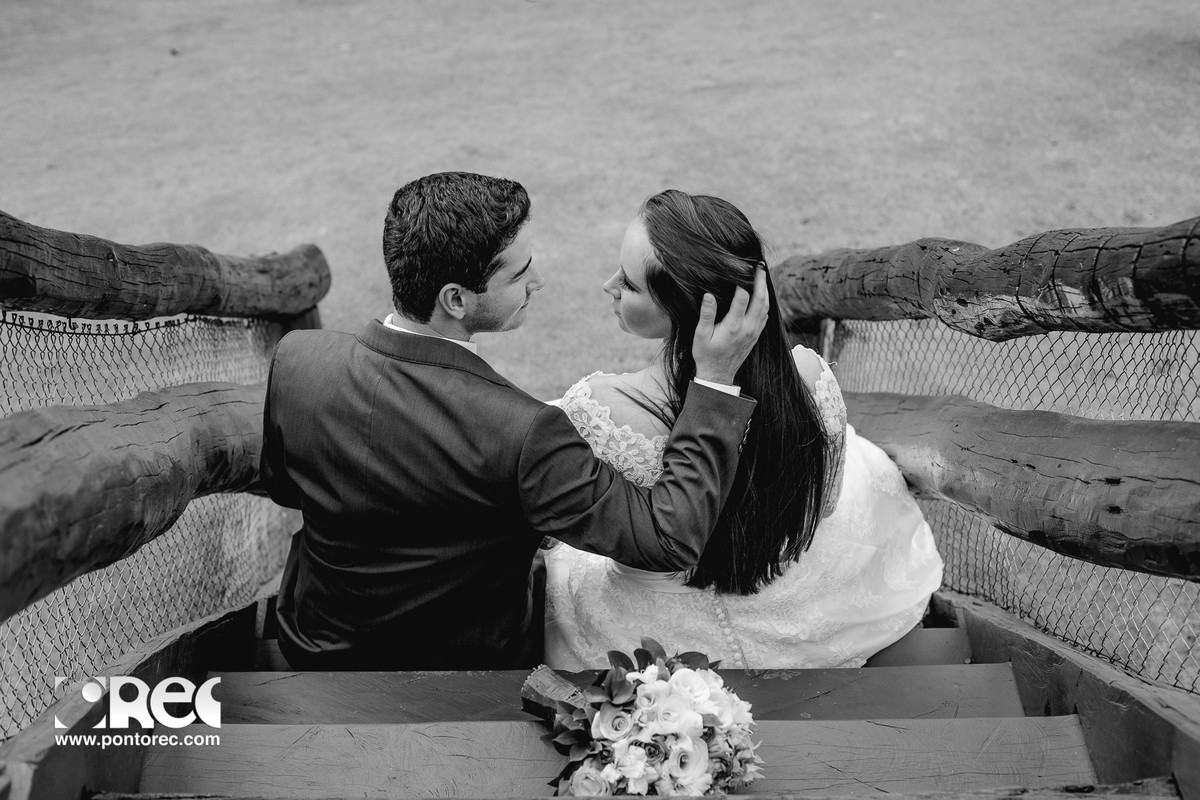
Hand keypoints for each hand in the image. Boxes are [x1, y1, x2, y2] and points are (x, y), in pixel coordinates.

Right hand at [691, 265, 769, 384]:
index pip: (742, 298)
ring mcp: (754, 332)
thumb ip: (706, 315)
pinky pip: (765, 315)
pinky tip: (761, 295)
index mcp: (734, 326)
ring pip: (766, 307)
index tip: (741, 269)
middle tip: (759, 267)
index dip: (743, 282)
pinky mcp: (756, 335)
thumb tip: (709, 295)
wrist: (717, 374)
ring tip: (762, 276)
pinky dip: (766, 302)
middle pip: (760, 300)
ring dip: (765, 290)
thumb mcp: (700, 335)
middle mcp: (748, 328)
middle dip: (760, 281)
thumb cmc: (706, 354)